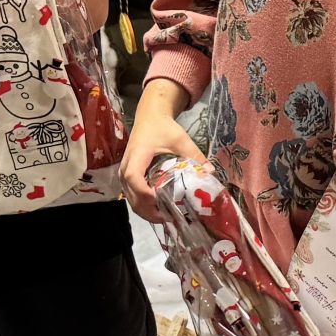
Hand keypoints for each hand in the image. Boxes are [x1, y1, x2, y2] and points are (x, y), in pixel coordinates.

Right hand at [122, 102, 205, 221]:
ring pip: (131, 200)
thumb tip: (211, 173)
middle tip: (170, 217)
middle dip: (149, 211)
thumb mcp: (181, 140)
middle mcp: (126, 167)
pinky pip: (132, 197)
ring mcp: (124, 174)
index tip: (162, 202)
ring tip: (166, 216)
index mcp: (137, 156)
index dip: (146, 194)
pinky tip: (159, 209)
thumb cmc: (163, 128)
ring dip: (146, 211)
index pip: (134, 179)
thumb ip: (195, 156)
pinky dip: (143, 206)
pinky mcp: (127, 177)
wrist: (149, 118)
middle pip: (132, 196)